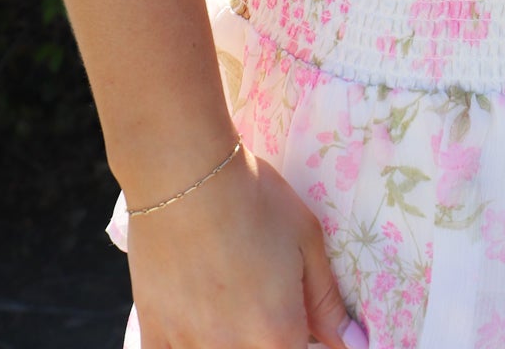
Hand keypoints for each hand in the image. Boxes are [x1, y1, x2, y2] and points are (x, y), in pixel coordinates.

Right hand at [122, 145, 366, 348]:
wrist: (184, 173)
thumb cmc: (252, 198)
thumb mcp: (306, 240)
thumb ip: (327, 301)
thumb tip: (351, 342)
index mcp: (278, 335)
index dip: (298, 335)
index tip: (292, 313)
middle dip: (264, 334)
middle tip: (256, 292)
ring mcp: (189, 346)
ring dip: (226, 337)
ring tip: (223, 294)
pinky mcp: (153, 334)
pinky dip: (186, 340)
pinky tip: (192, 312)